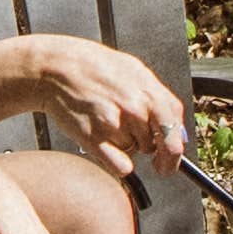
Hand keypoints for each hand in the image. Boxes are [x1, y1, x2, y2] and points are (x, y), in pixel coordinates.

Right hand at [15, 35, 190, 167]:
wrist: (56, 67)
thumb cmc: (94, 67)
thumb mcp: (134, 71)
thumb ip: (158, 98)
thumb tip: (177, 130)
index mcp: (148, 91)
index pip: (175, 129)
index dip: (175, 148)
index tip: (171, 158)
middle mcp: (134, 108)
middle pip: (158, 146)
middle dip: (152, 148)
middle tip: (143, 147)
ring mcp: (114, 123)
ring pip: (134, 152)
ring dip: (126, 144)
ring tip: (108, 122)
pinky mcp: (93, 138)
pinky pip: (120, 166)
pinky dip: (116, 162)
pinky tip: (104, 143)